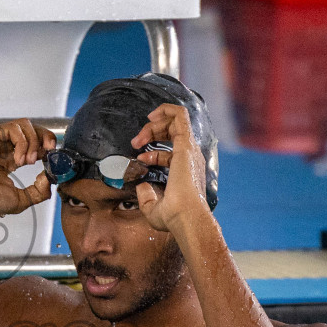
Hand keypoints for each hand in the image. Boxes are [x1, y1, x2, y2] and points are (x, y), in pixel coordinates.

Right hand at [0, 118, 54, 223]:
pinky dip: (22, 142)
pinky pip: (12, 128)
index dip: (47, 146)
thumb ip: (39, 191)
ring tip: (26, 162)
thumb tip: (51, 178)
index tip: (53, 158)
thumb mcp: (19, 200)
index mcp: (8, 159)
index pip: (33, 143)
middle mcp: (1, 147)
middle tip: (47, 153)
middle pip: (31, 129)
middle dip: (45, 138)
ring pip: (23, 126)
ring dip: (32, 142)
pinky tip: (17, 160)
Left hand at [129, 102, 210, 232]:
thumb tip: (140, 186)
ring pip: (175, 121)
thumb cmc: (174, 217)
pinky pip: (179, 115)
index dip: (151, 154)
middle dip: (151, 132)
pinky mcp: (185, 143)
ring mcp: (189, 149)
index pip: (169, 153)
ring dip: (154, 124)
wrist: (186, 217)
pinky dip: (165, 109)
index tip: (138, 161)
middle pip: (173, 132)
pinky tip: (151, 116)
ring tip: (139, 136)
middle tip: (135, 142)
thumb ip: (146, 197)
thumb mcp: (153, 209)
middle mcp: (190, 157)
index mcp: (186, 170)